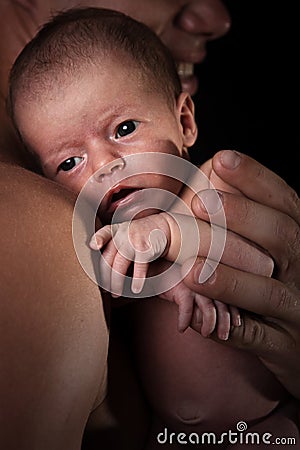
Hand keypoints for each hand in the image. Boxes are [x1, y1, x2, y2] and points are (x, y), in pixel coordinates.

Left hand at [89, 214, 170, 296]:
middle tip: (104, 290)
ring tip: (116, 293)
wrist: (162, 226)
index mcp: (116, 230)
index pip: (104, 233)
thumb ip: (112, 244)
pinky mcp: (146, 249)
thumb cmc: (139, 234)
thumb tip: (101, 268)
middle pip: (108, 257)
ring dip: (116, 281)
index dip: (98, 239)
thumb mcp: (124, 233)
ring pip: (120, 264)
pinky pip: (139, 267)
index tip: (93, 246)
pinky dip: (137, 279)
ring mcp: (134, 241)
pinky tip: (135, 289)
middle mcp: (123, 235)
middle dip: (105, 277)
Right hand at [159, 265, 240, 338]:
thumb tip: (212, 315)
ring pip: (208, 307)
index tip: (236, 323)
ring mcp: (193, 283)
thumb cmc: (173, 279)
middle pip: (221, 302)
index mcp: (210, 277)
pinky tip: (181, 328)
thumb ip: (202, 296)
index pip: (227, 295)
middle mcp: (205, 278)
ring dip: (209, 324)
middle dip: (224, 322)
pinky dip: (184, 321)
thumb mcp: (191, 286)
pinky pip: (186, 308)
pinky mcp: (179, 287)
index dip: (233, 310)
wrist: (153, 268)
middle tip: (224, 336)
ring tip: (206, 335)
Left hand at [184, 150, 299, 398]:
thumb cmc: (286, 287)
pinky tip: (199, 319)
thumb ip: (253, 227)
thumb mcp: (279, 254)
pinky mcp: (286, 347)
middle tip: (202, 201)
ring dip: (229, 278)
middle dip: (242, 217)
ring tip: (190, 266)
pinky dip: (231, 330)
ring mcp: (298, 311)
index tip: (223, 159)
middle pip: (282, 238)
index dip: (256, 180)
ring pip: (269, 293)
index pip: (286, 204)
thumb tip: (208, 187)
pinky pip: (258, 339)